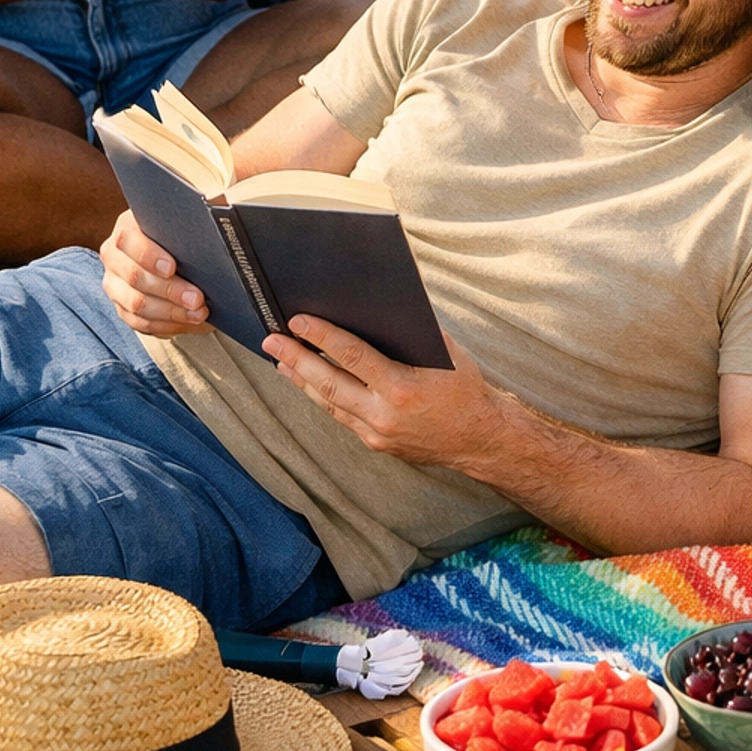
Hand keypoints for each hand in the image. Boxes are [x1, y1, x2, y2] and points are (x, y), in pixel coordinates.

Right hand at [100, 209, 208, 333]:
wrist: (175, 252)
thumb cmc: (182, 233)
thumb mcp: (186, 220)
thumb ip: (196, 214)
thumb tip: (216, 210)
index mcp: (127, 228)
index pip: (128, 240)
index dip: (149, 255)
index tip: (172, 267)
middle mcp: (114, 256)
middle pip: (135, 277)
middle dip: (169, 290)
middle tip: (197, 298)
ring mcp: (115, 284)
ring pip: (136, 304)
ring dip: (171, 312)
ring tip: (198, 313)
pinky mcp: (122, 307)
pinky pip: (139, 322)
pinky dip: (166, 325)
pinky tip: (187, 322)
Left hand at [261, 315, 488, 466]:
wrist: (480, 439)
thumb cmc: (465, 388)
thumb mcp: (446, 353)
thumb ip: (413, 332)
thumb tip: (379, 306)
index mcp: (403, 388)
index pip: (352, 356)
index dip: (322, 336)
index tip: (298, 320)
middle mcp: (385, 414)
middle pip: (328, 383)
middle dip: (296, 359)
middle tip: (271, 341)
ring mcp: (377, 433)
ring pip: (328, 403)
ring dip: (301, 380)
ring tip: (279, 360)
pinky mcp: (375, 443)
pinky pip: (342, 416)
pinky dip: (321, 397)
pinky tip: (307, 384)